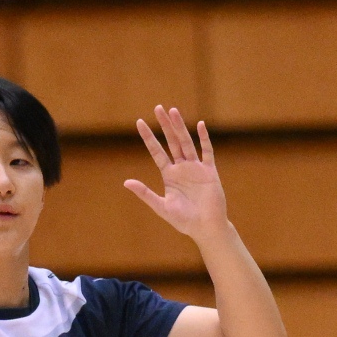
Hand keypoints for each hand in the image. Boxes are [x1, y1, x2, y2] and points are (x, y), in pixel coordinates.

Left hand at [124, 105, 228, 240]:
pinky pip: (207, 152)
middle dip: (165, 125)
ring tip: (173, 111)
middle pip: (172, 141)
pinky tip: (200, 125)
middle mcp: (182, 168)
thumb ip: (145, 194)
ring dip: (180, 127)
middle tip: (158, 108)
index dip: (148, 137)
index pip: (157, 151)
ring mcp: (196, 168)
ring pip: (187, 142)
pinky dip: (204, 139)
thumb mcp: (161, 207)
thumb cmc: (184, 221)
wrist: (206, 228)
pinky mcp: (210, 172)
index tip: (139, 122)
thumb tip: (126, 182)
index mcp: (169, 175)